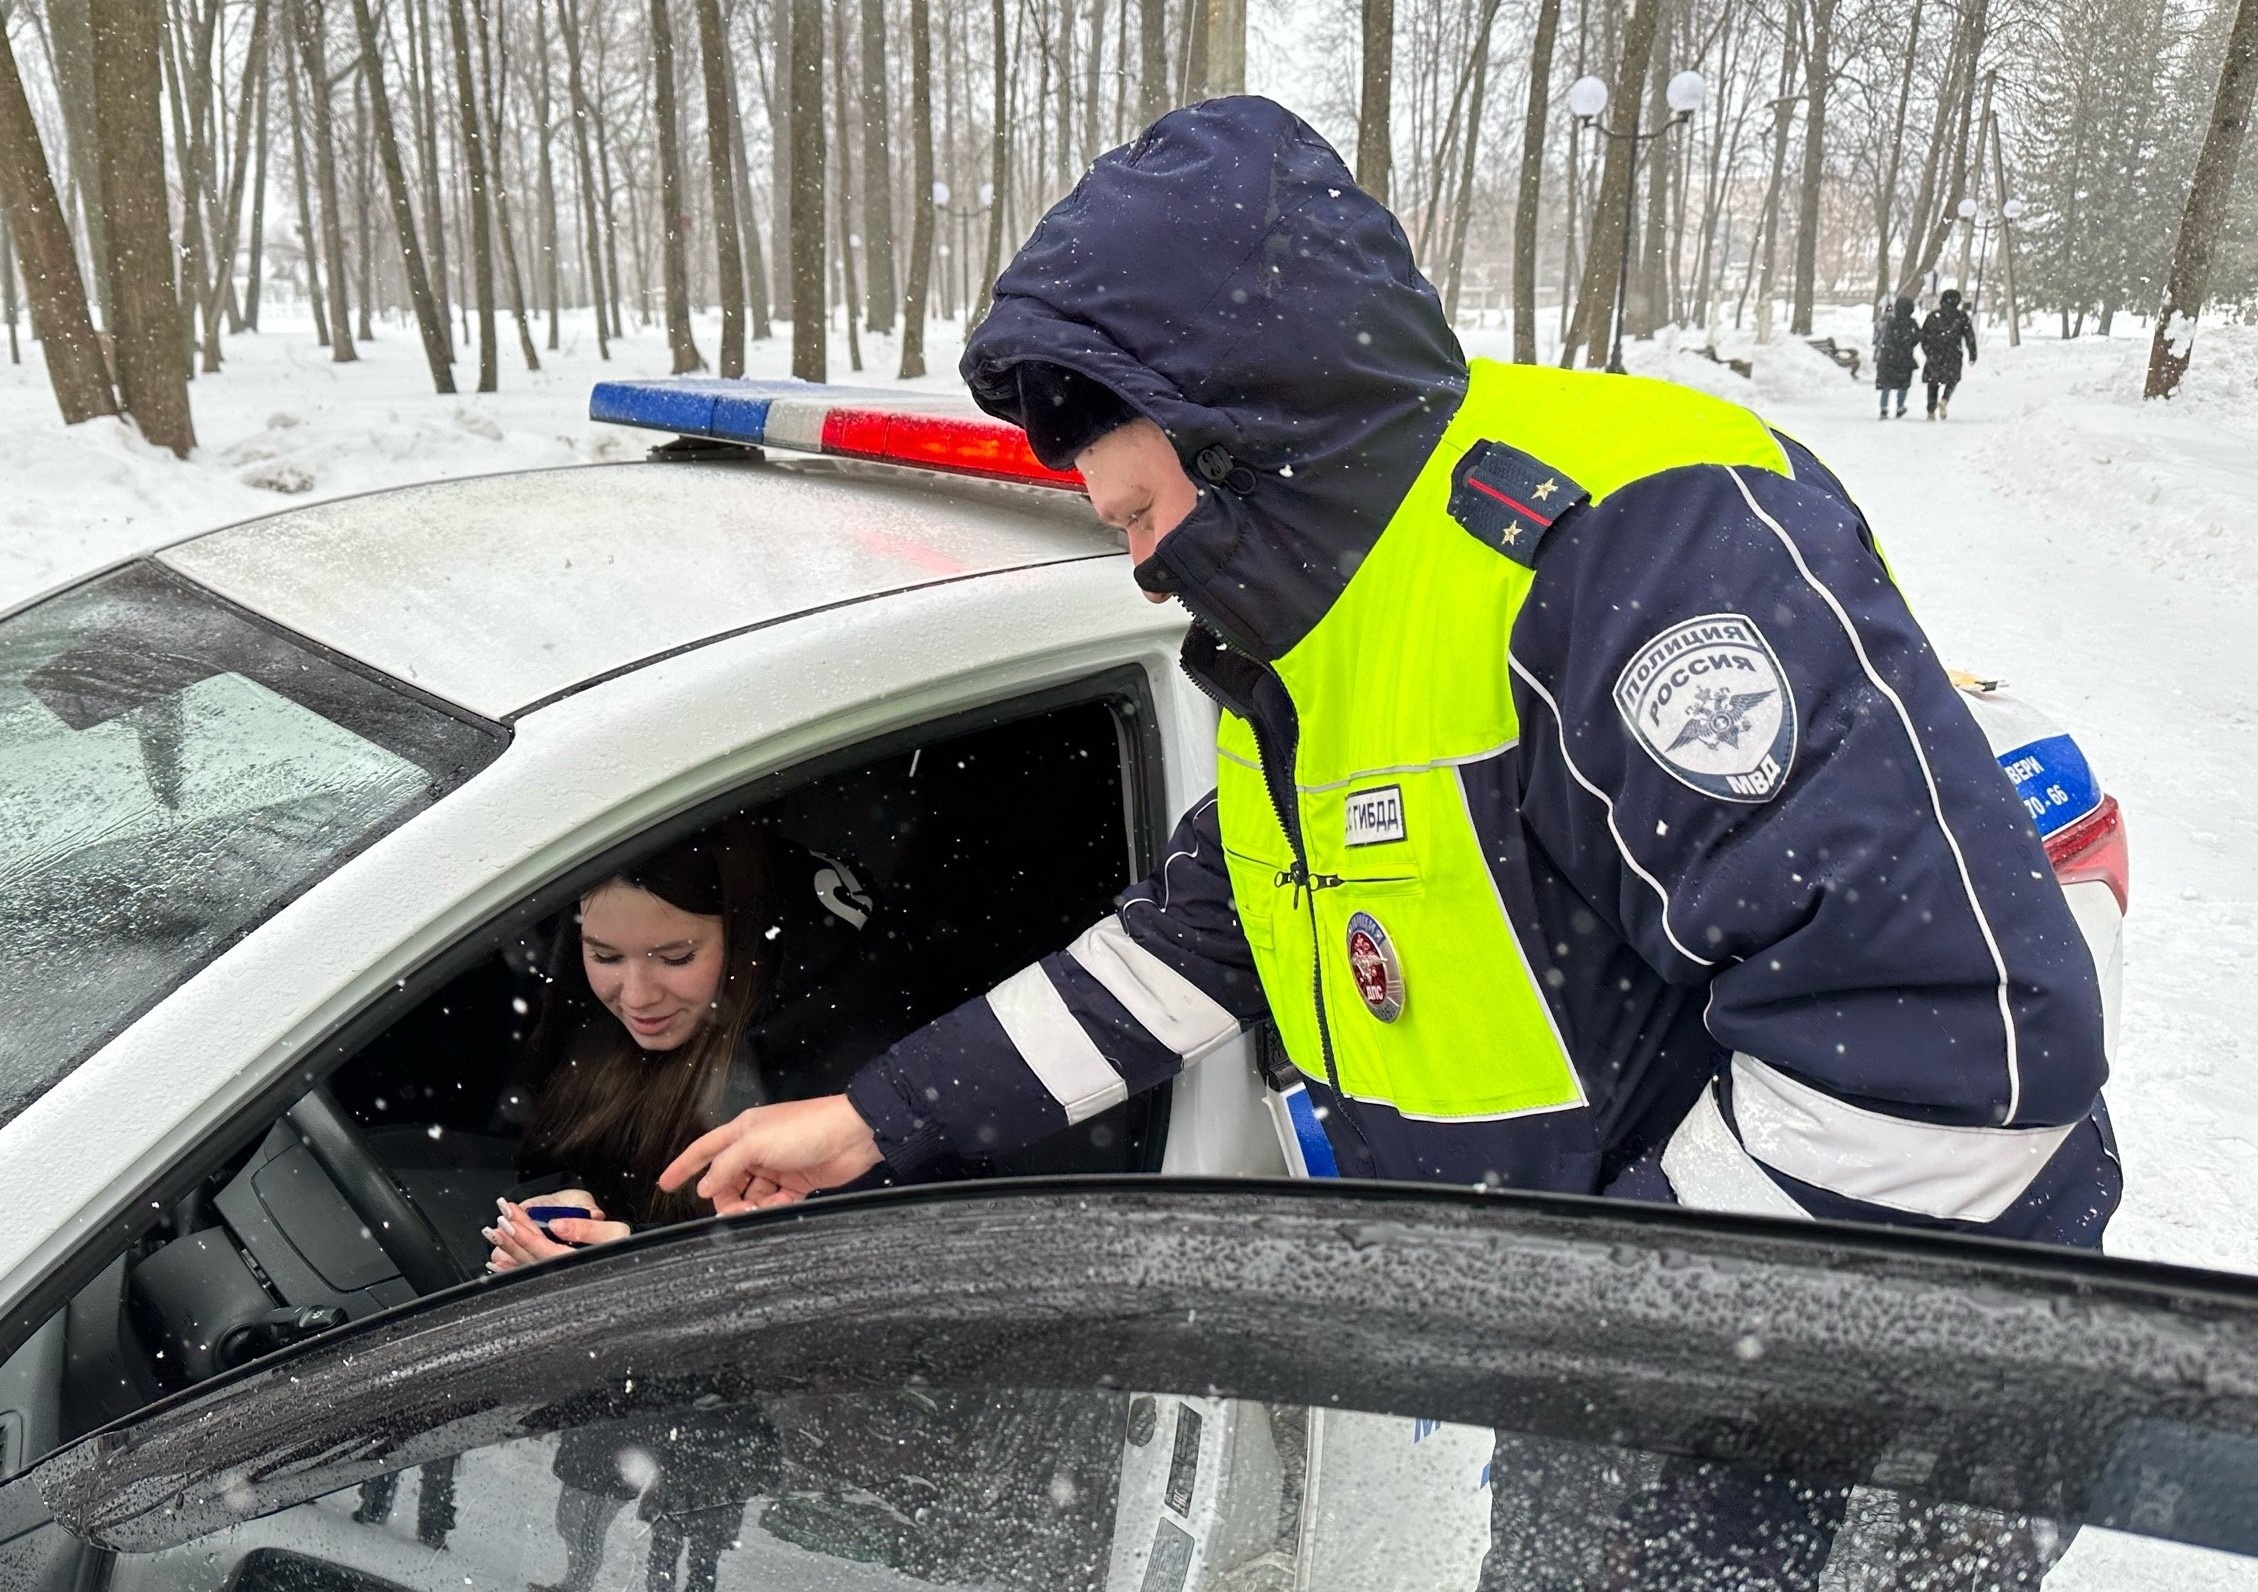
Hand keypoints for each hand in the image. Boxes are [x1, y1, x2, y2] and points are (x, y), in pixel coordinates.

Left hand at [484, 1197, 631, 1272]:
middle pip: (530, 1257)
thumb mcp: (615, 1235)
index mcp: (576, 1262)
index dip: (524, 1229)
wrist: (637, 1265)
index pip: (543, 1246)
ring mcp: (557, 1280)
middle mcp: (563, 1275)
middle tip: (500, 1217)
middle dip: (512, 1236)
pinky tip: (498, 1260)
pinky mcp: (555, 1280)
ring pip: (525, 1266)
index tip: (511, 1212)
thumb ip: (585, 1229)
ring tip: (494, 1233)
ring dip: (507, 1249)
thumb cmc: (626, 1250)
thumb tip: (557, 1225)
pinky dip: (510, 1266)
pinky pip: (526, 1275)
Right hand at [660, 1095, 882, 1213]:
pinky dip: (771, 1208)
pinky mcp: (797, 1182)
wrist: (853, 1135)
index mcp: (743, 1130)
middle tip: (731, 1210)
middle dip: (723, 1197)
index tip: (665, 1184)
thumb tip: (703, 1186)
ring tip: (755, 1211)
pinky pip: (774, 1202)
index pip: (704, 1150)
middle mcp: (757, 1148)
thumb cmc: (807, 1127)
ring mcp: (777, 1166)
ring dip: (748, 1206)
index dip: (682, 1167)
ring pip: (749, 1194)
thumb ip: (725, 1165)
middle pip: (726, 1179)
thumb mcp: (756, 1142)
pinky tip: (774, 1208)